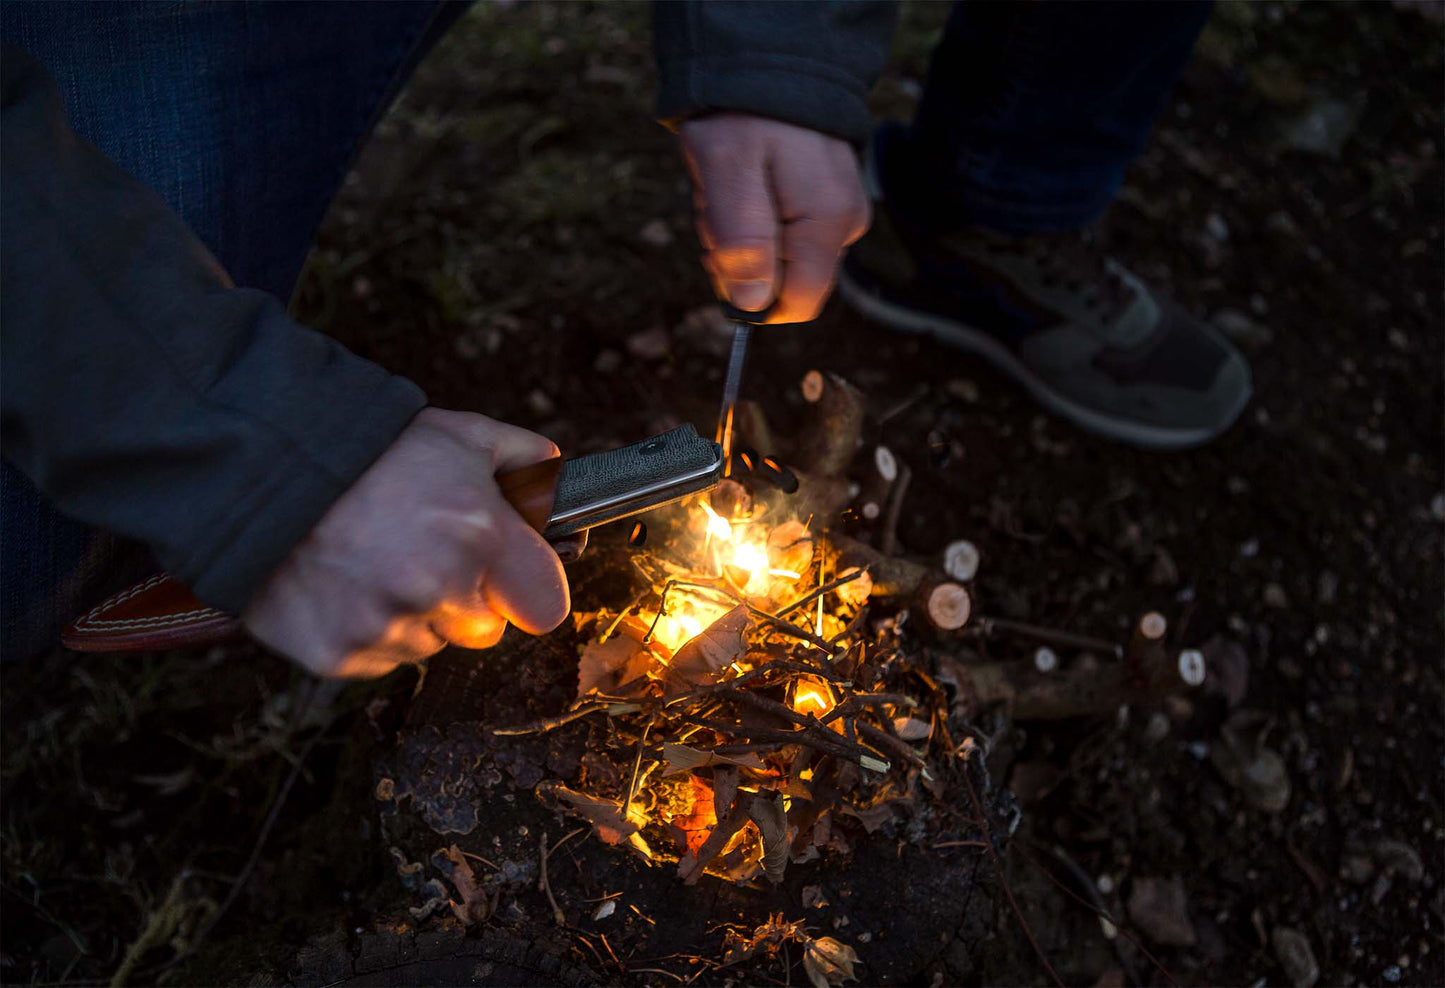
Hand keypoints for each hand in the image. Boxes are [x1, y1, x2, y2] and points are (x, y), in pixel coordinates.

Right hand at [241, 408, 568, 677]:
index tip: (504, 574)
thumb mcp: (458, 433)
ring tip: (373, 562)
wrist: (259, 469)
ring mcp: (386, 627)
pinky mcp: (338, 655)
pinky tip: (343, 584)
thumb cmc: (368, 450)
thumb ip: (522, 457)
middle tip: (423, 555)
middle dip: (464, 601)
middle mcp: (438, 589)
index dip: (526, 590)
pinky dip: (364, 631)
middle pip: (483, 631)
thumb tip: (556, 476)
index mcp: (481, 536)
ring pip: (427, 645)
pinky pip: (376, 660)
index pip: (544, 607)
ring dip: (411, 615)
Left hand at [679, 113, 870, 323]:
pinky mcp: (828, 205)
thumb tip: (753, 305)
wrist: (769, 61)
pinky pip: (783, 234)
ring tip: (729, 183)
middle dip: (737, 255)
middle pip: (783, 283)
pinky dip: (751, 215)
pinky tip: (743, 180)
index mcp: (827, 223)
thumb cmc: (744, 112)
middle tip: (718, 201)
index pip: (797, 304)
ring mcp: (839, 214)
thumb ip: (742, 240)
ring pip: (778, 259)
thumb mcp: (728, 170)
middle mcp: (845, 225)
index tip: (719, 254)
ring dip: (738, 233)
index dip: (750, 297)